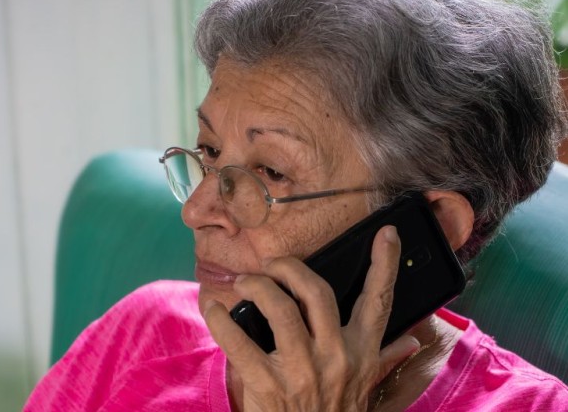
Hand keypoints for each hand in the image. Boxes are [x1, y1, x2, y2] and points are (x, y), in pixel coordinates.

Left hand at [203, 226, 420, 411]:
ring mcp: (301, 371)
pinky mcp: (267, 385)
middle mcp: (335, 356)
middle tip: (274, 264)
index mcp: (361, 353)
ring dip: (257, 286)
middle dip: (291, 269)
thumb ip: (384, 360)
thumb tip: (411, 341)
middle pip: (316, 292)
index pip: (379, 301)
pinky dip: (220, 319)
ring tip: (244, 282)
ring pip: (279, 308)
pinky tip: (212, 308)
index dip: (384, 264)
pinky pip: (238, 341)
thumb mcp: (367, 388)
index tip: (386, 233)